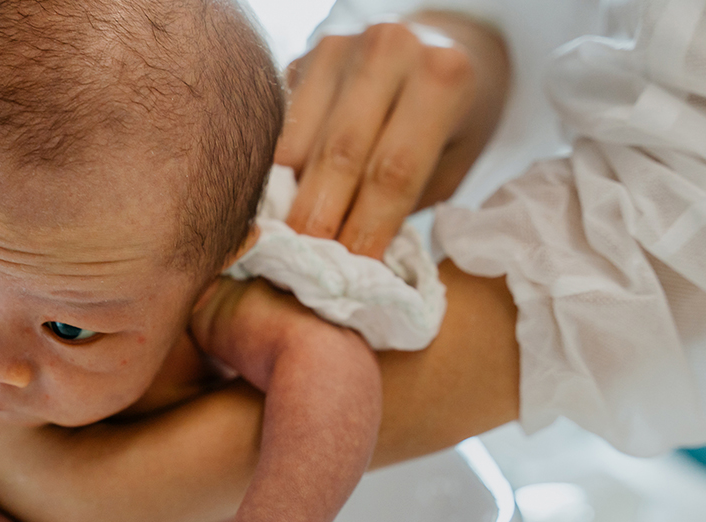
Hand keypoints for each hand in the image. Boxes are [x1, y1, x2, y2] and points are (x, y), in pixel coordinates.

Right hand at [277, 13, 507, 258]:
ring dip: (287, 199)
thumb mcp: (451, 160)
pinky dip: (273, 173)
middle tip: (305, 268)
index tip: (350, 273)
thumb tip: (354, 262)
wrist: (442, 42)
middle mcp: (388, 49)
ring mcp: (338, 46)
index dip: (367, 228)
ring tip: (284, 244)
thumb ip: (407, 197)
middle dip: (319, 219)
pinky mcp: (302, 57)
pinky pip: (277, 128)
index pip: (394, 170)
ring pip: (298, 142)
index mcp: (443, 76)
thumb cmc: (453, 119)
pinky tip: (275, 206)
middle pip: (339, 154)